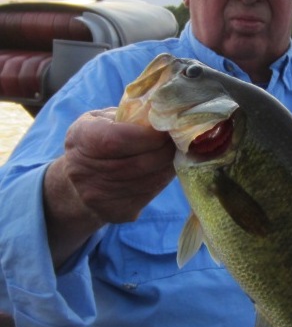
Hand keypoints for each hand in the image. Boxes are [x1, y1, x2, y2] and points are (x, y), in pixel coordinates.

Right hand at [44, 108, 175, 265]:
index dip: (147, 136)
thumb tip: (164, 113)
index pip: (117, 140)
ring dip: (169, 165)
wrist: (78, 184)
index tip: (166, 128)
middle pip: (138, 163)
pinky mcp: (116, 212)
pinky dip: (163, 180)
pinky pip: (149, 194)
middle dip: (165, 150)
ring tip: (176, 153)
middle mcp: (83, 172)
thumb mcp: (101, 119)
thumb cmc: (96, 140)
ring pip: (149, 180)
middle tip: (179, 140)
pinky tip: (166, 168)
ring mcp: (99, 196)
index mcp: (80, 139)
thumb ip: (128, 115)